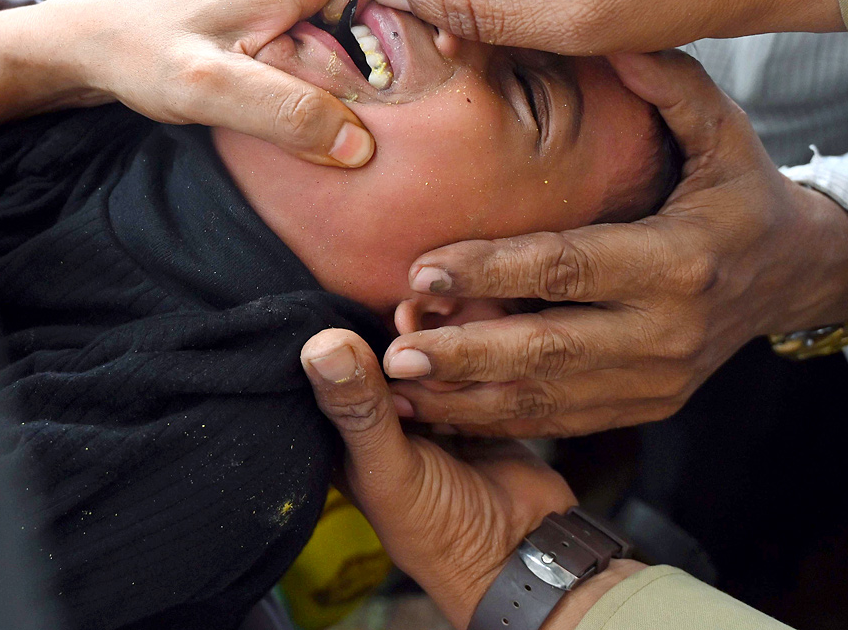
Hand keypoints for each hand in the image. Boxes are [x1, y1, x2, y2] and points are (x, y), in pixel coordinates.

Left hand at [300, 328, 642, 629]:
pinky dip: (467, 344)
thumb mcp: (389, 469)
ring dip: (433, 335)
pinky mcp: (472, 400)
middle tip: (407, 304)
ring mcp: (428, 408)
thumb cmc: (440, 529)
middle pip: (376, 357)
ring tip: (439, 308)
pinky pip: (463, 360)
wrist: (525, 548)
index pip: (327, 374)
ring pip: (421, 354)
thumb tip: (322, 344)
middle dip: (391, 333)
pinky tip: (471, 319)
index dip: (335, 340)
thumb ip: (359, 409)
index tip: (348, 301)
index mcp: (344, 437)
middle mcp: (381, 418)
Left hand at [380, 52, 847, 435]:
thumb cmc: (743, 191)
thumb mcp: (722, 130)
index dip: (495, 270)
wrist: (796, 272)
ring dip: (471, 397)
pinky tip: (444, 409)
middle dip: (468, 351)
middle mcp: (670, 330)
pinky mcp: (647, 406)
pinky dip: (501, 419)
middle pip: (553, 348)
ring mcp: (659, 379)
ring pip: (551, 398)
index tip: (423, 269)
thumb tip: (606, 36)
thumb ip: (667, 84)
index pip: (571, 266)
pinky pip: (565, 419)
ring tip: (403, 383)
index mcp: (681, 259)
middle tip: (394, 348)